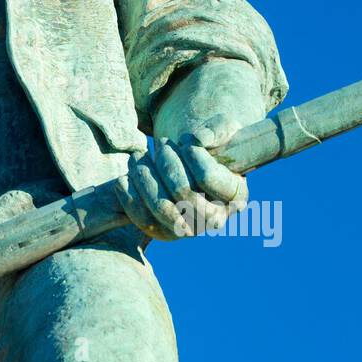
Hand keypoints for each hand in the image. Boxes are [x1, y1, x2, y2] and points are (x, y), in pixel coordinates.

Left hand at [114, 118, 248, 241]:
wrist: (189, 165)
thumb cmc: (210, 145)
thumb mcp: (222, 129)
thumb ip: (220, 128)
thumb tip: (200, 139)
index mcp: (236, 196)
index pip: (207, 177)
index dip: (192, 154)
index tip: (186, 141)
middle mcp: (216, 219)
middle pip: (183, 192)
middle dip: (167, 163)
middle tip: (161, 143)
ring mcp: (190, 229)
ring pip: (161, 206)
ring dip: (144, 176)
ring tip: (138, 155)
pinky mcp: (164, 232)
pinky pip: (142, 219)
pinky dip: (130, 196)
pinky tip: (125, 177)